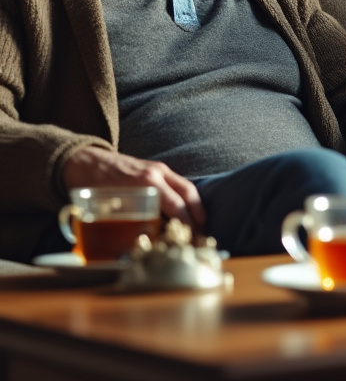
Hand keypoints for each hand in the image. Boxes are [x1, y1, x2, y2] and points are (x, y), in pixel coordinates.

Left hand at [61, 146, 205, 231]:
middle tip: (203, 231)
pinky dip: (186, 196)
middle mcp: (156, 173)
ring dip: (196, 204)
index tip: (191, 238)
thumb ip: (126, 224)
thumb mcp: (107, 208)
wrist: (84, 161)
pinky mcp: (156, 167)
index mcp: (145, 184)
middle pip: (188, 193)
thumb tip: (144, 244)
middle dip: (199, 214)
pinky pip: (178, 182)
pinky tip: (186, 209)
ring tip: (200, 222)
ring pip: (186, 186)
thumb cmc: (91, 186)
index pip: (176, 206)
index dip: (187, 223)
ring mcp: (157, 168)